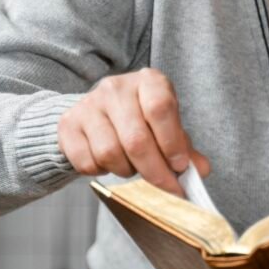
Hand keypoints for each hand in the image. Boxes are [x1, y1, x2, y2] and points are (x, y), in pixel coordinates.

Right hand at [57, 68, 209, 195]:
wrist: (98, 112)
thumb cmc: (142, 119)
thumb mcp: (168, 126)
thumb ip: (184, 147)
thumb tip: (200, 170)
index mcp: (149, 81)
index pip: (161, 108)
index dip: (172, 142)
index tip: (180, 167)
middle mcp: (116, 88)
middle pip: (136, 139)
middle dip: (155, 171)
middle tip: (166, 188)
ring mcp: (89, 104)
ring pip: (110, 153)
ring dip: (127, 170)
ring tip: (134, 167)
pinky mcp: (68, 124)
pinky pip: (87, 161)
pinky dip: (102, 172)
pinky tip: (110, 164)